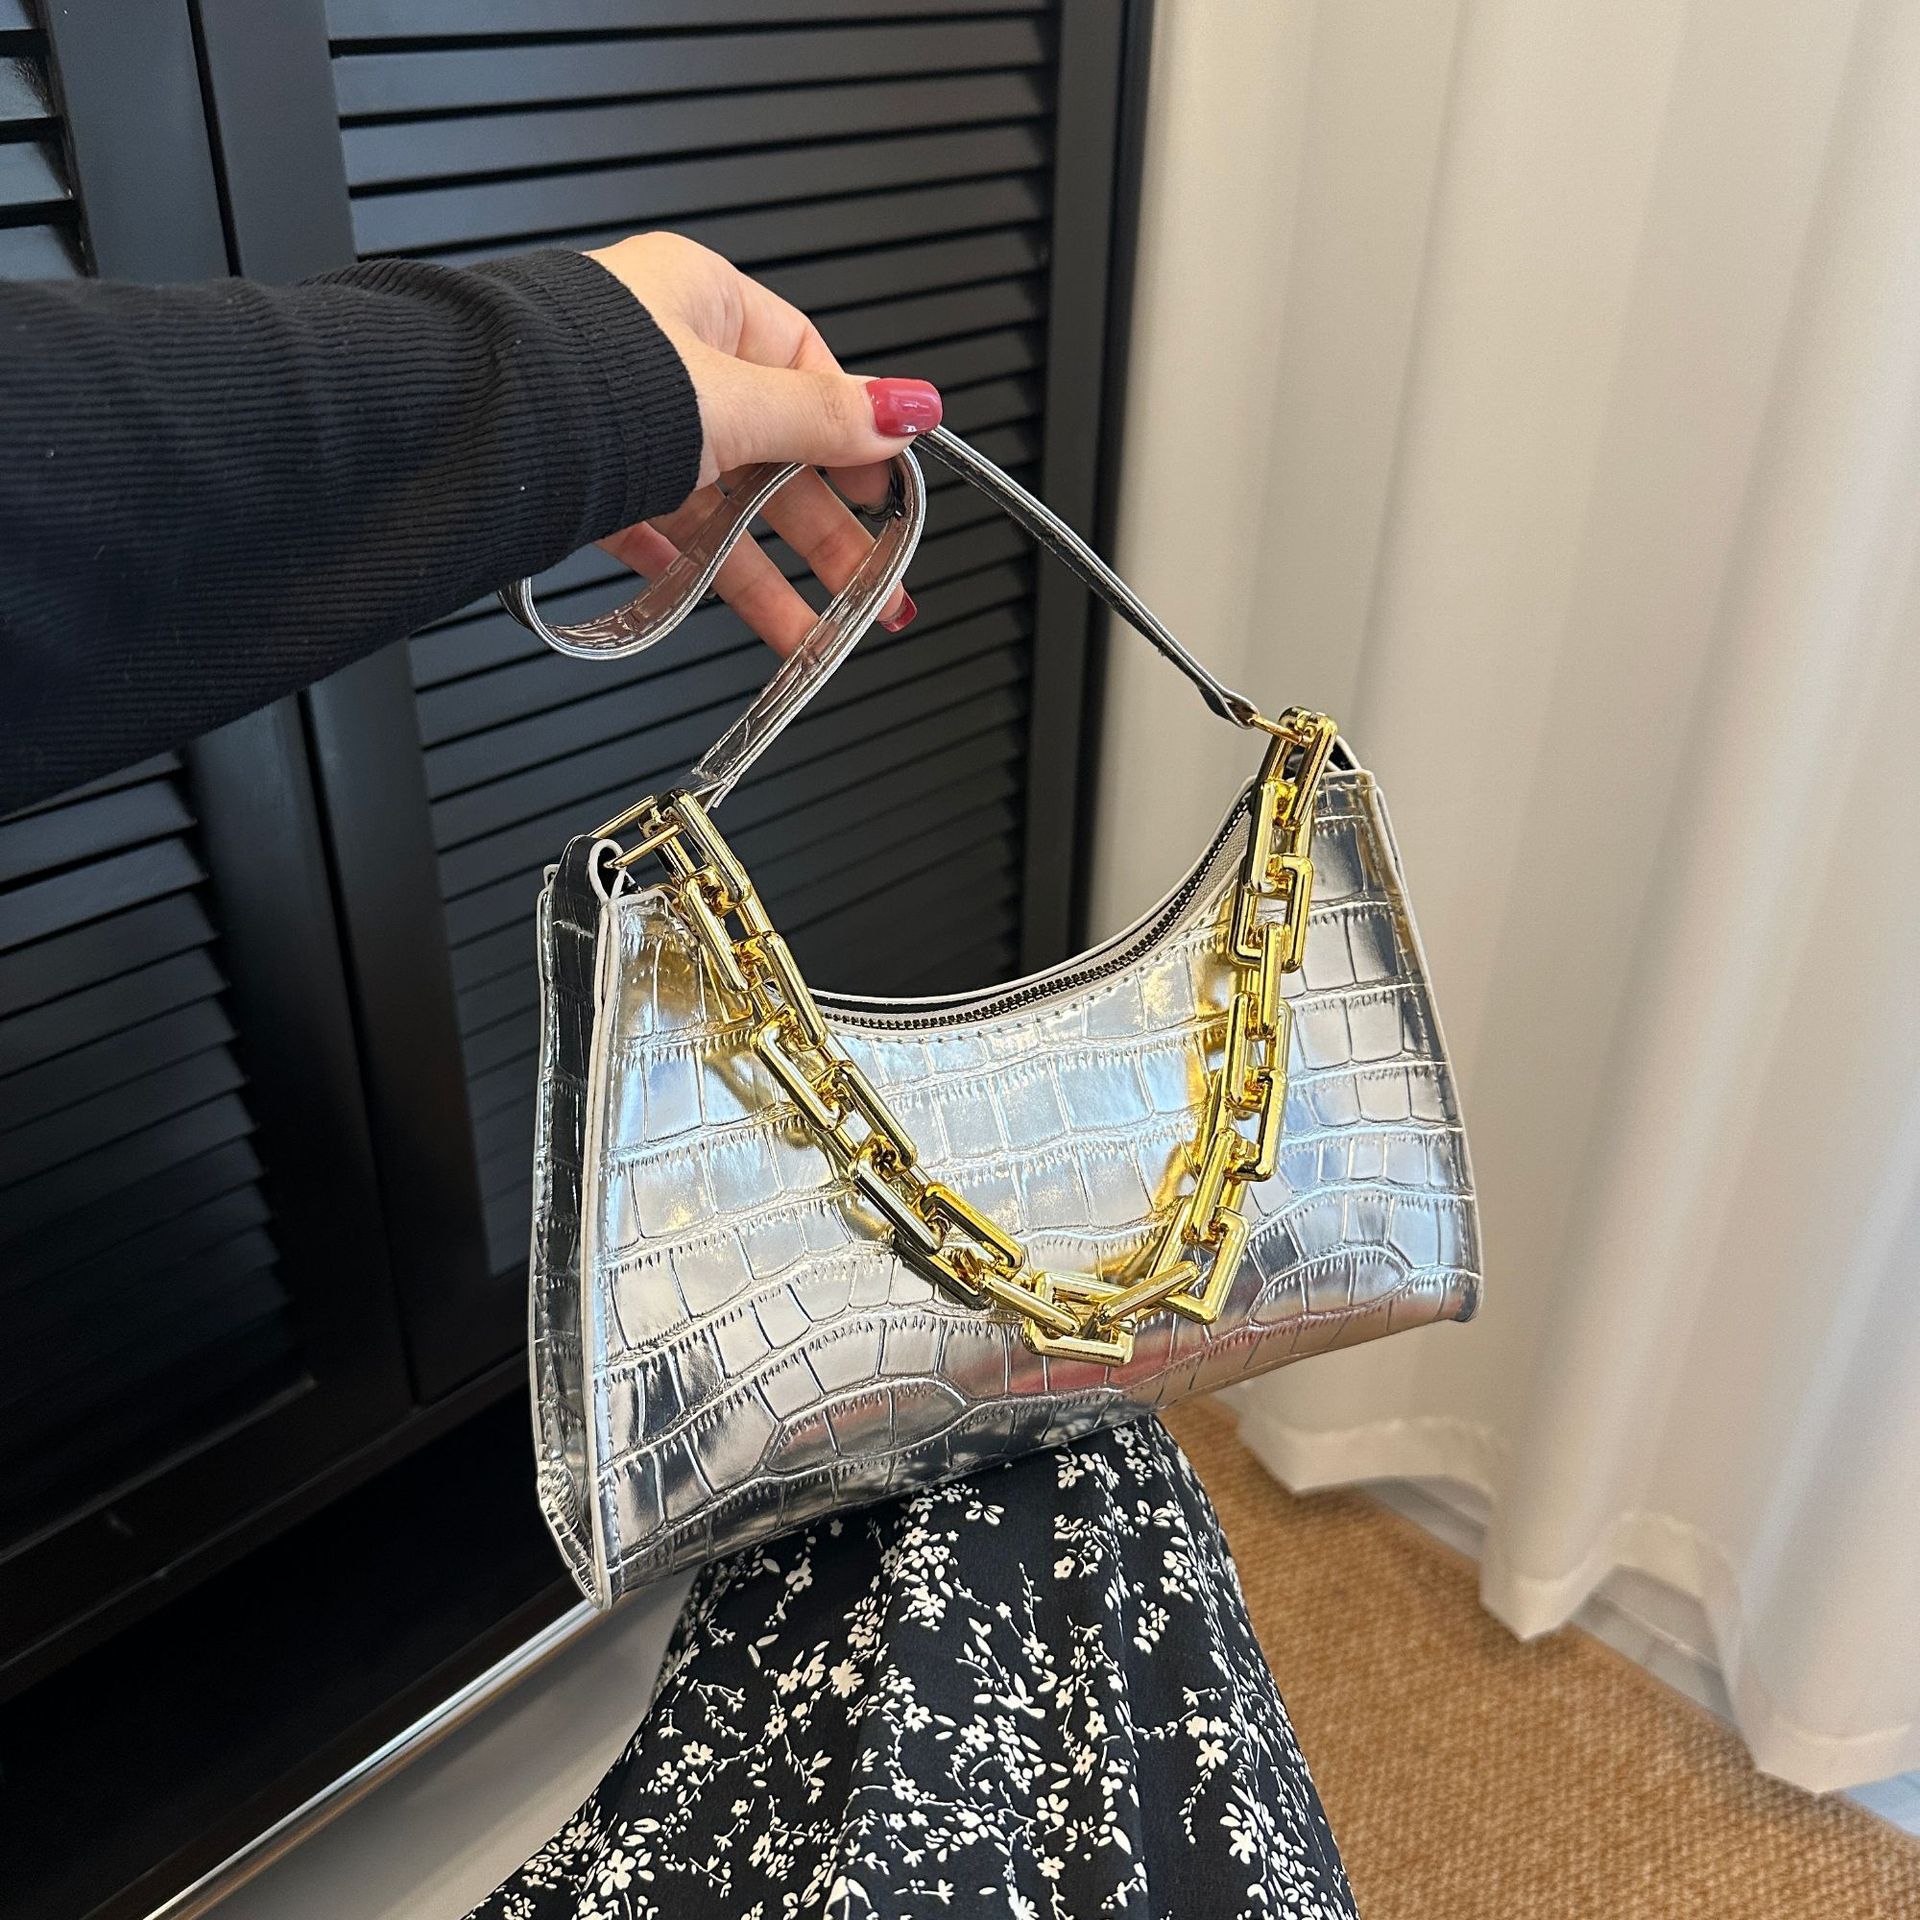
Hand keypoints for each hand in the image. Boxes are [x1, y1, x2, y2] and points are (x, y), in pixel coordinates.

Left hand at [587, 232, 940, 649]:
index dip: (853, 438)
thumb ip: (823, 417)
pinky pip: (658, 534)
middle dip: (823, 533)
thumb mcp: (733, 404)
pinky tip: (720, 604)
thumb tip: (910, 406)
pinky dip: (694, 573)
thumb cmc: (586, 386)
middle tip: (868, 585)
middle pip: (771, 454)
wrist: (469, 434)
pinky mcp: (586, 483)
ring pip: (719, 507)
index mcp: (703, 302)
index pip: (806, 370)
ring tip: (813, 633)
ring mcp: (624, 424)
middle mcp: (664, 358)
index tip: (888, 493)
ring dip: (768, 576)